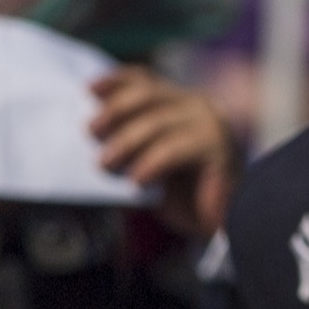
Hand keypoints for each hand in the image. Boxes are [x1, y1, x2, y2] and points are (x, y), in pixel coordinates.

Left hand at [91, 68, 237, 240]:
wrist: (219, 227)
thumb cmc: (182, 197)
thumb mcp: (148, 162)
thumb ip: (130, 141)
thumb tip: (93, 129)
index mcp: (181, 103)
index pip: (145, 81)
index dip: (116, 81)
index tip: (89, 89)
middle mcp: (197, 106)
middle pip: (147, 95)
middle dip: (114, 111)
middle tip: (92, 132)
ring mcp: (209, 125)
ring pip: (157, 122)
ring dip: (126, 142)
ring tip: (106, 163)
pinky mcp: (218, 149)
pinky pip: (174, 149)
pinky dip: (151, 163)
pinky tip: (137, 180)